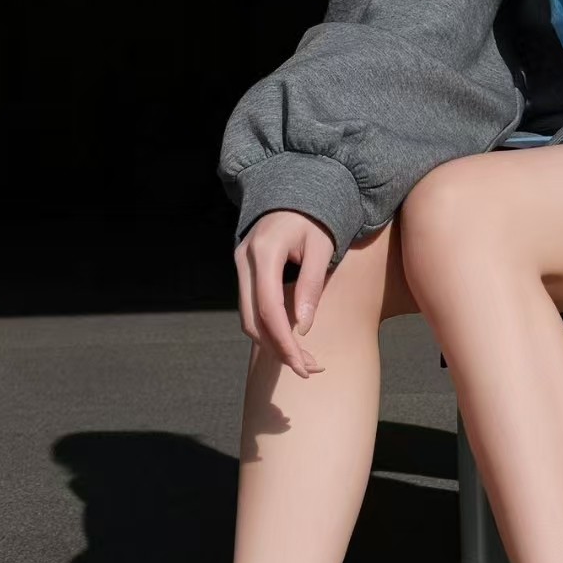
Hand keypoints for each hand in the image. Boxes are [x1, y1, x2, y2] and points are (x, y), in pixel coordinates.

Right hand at [234, 210, 334, 376]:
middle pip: (252, 320)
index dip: (284, 341)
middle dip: (279, 350)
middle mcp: (244, 259)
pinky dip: (269, 329)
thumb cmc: (316, 217)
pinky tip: (292, 341)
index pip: (269, 308)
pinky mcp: (244, 272)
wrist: (295, 192)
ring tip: (305, 360)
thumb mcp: (322, 247)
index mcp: (264, 251)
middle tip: (309, 370)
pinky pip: (251, 309)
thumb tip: (303, 327)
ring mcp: (240, 266)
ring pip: (248, 319)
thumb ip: (311, 285)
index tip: (304, 365)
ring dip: (274, 344)